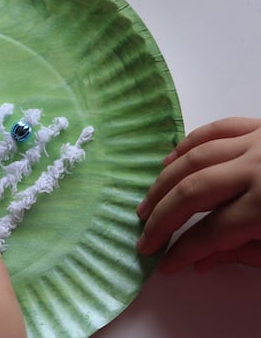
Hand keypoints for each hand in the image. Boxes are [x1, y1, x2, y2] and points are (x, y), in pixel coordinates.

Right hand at [136, 117, 260, 272]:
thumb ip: (246, 254)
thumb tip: (201, 262)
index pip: (212, 232)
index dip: (183, 251)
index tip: (164, 265)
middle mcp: (256, 169)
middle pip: (192, 192)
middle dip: (162, 217)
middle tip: (144, 236)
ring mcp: (257, 142)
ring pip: (195, 158)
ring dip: (164, 182)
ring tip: (146, 204)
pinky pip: (216, 129)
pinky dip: (188, 144)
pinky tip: (169, 161)